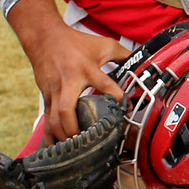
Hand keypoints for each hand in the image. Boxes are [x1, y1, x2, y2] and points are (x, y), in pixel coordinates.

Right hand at [7, 0, 129, 142]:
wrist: (45, 38)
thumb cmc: (77, 42)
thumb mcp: (103, 45)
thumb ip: (123, 54)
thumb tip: (143, 60)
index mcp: (87, 69)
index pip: (104, 85)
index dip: (117, 97)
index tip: (127, 109)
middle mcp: (69, 83)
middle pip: (66, 109)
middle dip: (75, 128)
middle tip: (87, 141)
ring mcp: (54, 91)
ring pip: (53, 119)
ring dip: (63, 137)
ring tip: (75, 150)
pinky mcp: (46, 97)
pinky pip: (46, 121)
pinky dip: (50, 137)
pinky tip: (54, 150)